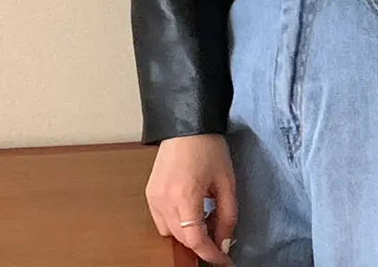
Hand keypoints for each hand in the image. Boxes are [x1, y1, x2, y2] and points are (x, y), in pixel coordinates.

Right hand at [145, 133, 236, 266]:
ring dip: (188, 234)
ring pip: (169, 233)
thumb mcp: (226, 181)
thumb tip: (225, 241)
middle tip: (220, 239)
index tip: (224, 261)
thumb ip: (228, 214)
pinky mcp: (149, 193)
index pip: (195, 240)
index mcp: (185, 196)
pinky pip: (161, 220)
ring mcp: (153, 198)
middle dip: (202, 244)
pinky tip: (191, 211)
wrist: (187, 124)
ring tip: (207, 220)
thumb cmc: (209, 147)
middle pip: (181, 239)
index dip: (211, 254)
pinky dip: (176, 223)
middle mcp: (164, 200)